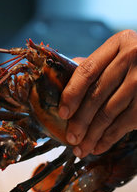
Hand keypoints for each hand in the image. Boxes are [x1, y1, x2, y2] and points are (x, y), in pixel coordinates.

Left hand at [58, 29, 136, 156]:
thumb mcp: (121, 55)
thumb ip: (96, 65)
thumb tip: (62, 79)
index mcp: (119, 43)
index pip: (87, 71)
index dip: (71, 94)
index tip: (62, 113)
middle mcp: (133, 57)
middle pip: (97, 94)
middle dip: (80, 120)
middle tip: (70, 138)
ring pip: (110, 112)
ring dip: (92, 134)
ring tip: (81, 148)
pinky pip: (125, 123)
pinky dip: (109, 138)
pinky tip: (98, 147)